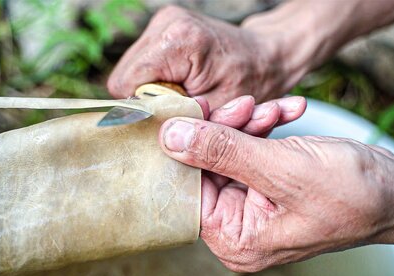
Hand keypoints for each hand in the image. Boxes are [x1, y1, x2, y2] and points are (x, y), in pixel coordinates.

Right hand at [107, 5, 287, 108]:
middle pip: (124, 78)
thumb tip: (144, 137)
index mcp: (178, 42)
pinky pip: (142, 64)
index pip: (126, 86)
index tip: (167, 120)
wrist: (269, 56)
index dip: (143, 110)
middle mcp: (165, 24)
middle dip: (148, 101)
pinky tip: (181, 84)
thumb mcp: (218, 112)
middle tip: (179, 109)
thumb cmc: (251, 84)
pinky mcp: (164, 26)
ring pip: (131, 72)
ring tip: (183, 96)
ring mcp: (163, 22)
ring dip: (152, 91)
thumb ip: (183, 122)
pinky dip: (157, 80)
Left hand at [158, 96, 393, 271]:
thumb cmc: (352, 193)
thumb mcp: (282, 169)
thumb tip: (171, 138)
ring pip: (230, 152)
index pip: (190, 191)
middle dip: (227, 129)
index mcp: (236, 239)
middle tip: (247, 104)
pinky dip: (266, 127)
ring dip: (250, 123)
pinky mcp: (268, 182)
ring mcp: (254, 203)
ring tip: (276, 106)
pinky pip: (252, 150)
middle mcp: (239, 225)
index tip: (196, 113)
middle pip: (208, 167)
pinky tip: (288, 110)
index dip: (189, 150)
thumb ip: (222, 152)